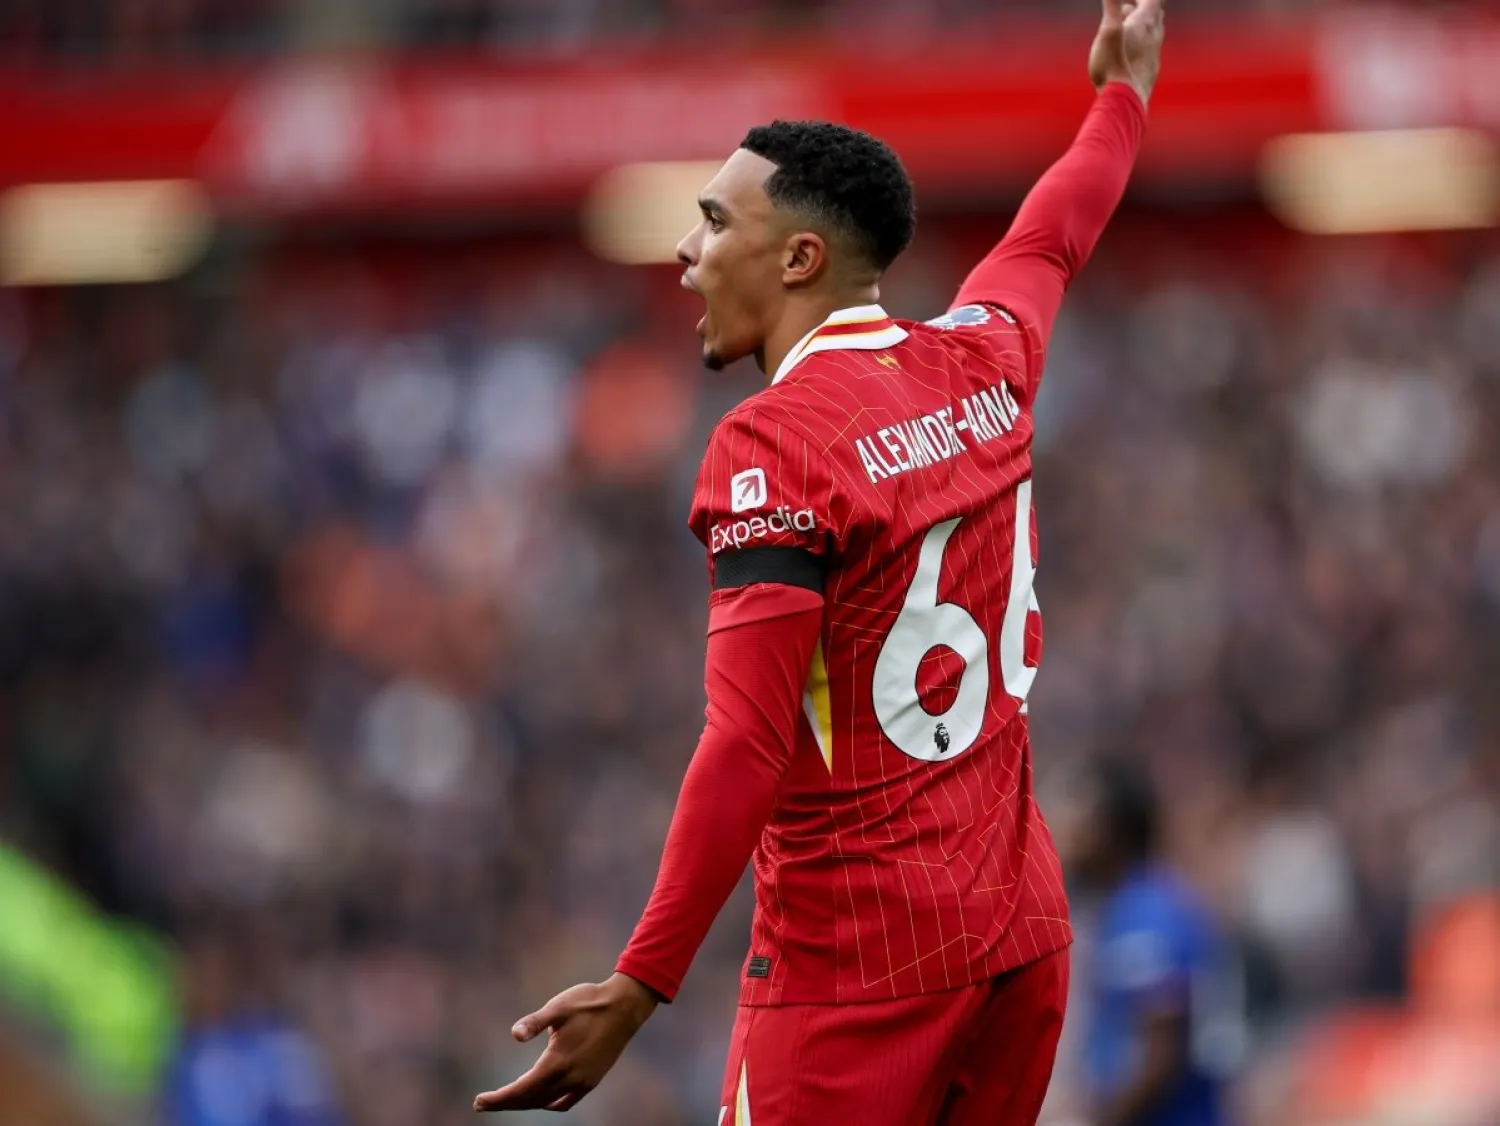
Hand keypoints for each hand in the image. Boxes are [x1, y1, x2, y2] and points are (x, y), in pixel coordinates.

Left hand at [473, 974, 659, 1113]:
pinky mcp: (592, 1079)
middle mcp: (570, 1077)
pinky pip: (566, 1101)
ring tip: (508, 1099)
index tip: (479, 1102)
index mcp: (558, 1062)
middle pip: (531, 1100)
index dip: (498, 1099)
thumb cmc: (589, 1002)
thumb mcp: (558, 1006)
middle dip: (506, 1103)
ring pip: (548, 1102)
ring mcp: (583, 1081)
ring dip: (526, 1103)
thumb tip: (514, 1035)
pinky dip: (550, 1103)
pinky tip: (543, 1097)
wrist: (625, 1006)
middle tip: (484, 1103)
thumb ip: (535, 1022)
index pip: (521, 1090)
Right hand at [1088, 0, 1165, 105]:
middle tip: (1127, 7)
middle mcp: (1154, 36)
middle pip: (1156, 13)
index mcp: (1145, 23)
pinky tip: (1134, 52)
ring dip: (1144, 25)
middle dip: (1143, 6)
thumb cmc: (1113, 66)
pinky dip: (1143, 44)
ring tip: (1129, 26)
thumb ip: (1111, 7)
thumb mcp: (1107, 32)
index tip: (1127, 1)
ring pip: (1155, 32)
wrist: (1124, 100)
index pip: (1153, 0)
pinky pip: (1152, 50)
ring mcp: (1154, 54)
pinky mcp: (1151, 70)